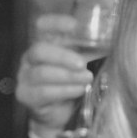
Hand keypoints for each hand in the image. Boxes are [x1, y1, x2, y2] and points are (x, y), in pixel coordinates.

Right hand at [16, 14, 93, 137]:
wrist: (59, 114)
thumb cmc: (71, 82)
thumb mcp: (80, 62)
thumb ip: (90, 50)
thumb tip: (112, 38)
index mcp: (43, 43)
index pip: (42, 26)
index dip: (56, 23)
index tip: (74, 25)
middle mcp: (30, 58)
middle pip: (39, 50)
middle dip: (62, 56)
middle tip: (82, 63)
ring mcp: (25, 77)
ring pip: (41, 73)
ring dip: (67, 75)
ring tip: (87, 78)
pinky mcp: (26, 96)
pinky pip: (43, 92)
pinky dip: (64, 90)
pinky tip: (79, 90)